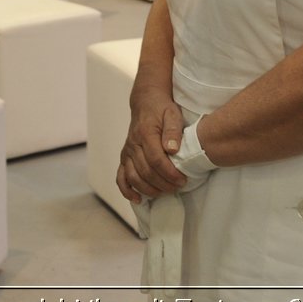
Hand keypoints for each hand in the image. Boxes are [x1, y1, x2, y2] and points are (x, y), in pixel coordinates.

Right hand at [117, 86, 186, 201]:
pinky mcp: (124, 157)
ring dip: (149, 189)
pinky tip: (137, 199)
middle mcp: (133, 144)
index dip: (169, 173)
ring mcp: (127, 152)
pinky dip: (127, 190)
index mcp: (146, 133)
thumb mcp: (172, 114)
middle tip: (178, 187)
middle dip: (163, 183)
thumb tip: (172, 149)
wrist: (145, 102)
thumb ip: (173, 131)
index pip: (156, 160)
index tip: (182, 180)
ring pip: (133, 177)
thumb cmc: (162, 109)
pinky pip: (120, 177)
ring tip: (165, 191)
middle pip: (145, 171)